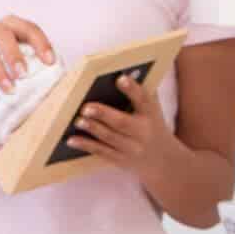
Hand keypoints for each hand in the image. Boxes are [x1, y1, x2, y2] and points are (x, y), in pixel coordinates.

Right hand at [0, 15, 55, 99]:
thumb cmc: (5, 73)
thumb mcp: (22, 67)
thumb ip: (37, 69)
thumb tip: (59, 82)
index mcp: (12, 27)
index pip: (28, 28)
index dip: (40, 43)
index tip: (50, 62)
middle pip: (3, 32)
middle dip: (13, 54)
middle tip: (23, 75)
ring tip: (8, 89)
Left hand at [65, 72, 179, 181]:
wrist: (162, 159)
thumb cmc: (151, 126)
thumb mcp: (152, 111)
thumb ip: (139, 95)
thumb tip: (119, 74)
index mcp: (151, 115)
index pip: (144, 100)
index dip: (132, 89)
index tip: (120, 78)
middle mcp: (142, 132)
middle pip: (122, 123)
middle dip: (103, 114)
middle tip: (86, 107)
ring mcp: (131, 148)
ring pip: (110, 138)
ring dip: (92, 129)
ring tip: (78, 121)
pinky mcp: (120, 160)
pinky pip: (101, 152)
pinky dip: (86, 145)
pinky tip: (72, 140)